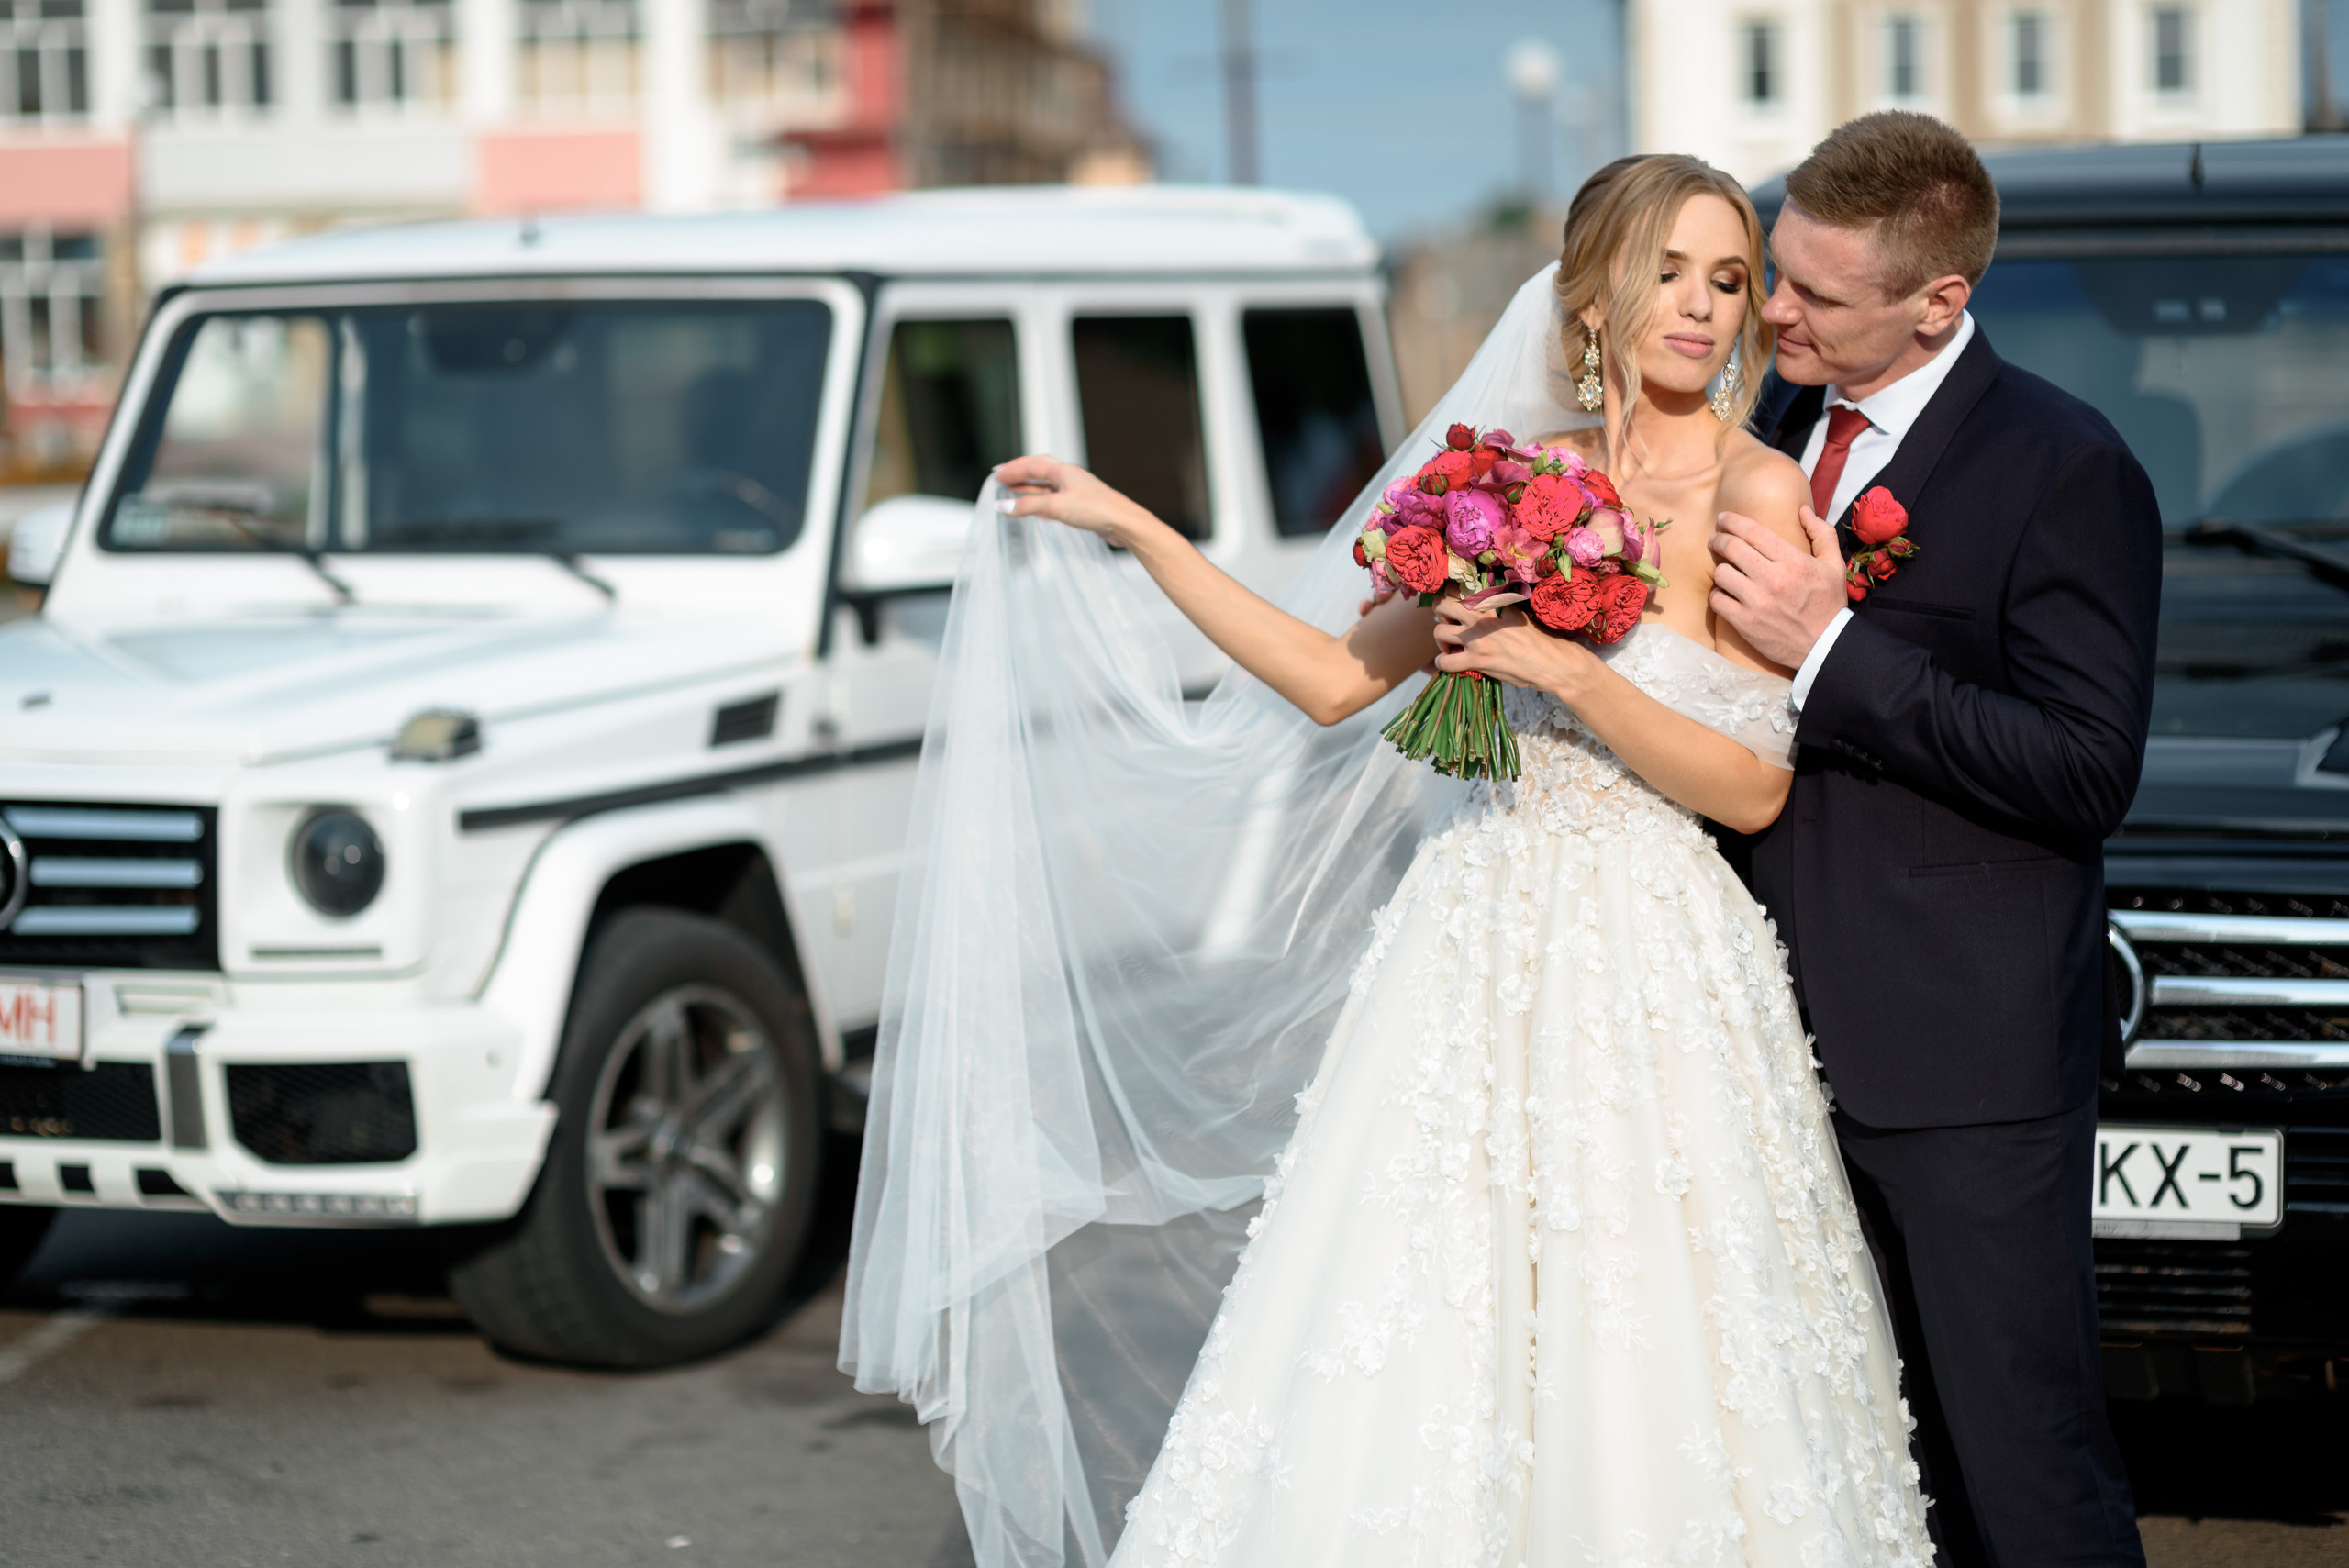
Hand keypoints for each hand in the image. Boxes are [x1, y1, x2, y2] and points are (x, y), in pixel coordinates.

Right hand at [992, 455, 1163, 548]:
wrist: (1124, 523)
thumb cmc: (1096, 510)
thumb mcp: (1055, 507)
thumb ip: (1027, 506)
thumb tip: (1003, 506)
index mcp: (1063, 471)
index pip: (1031, 465)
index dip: (1012, 470)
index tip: (996, 474)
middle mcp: (1069, 477)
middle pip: (1039, 470)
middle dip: (1019, 473)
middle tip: (1002, 476)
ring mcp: (1076, 491)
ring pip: (1046, 486)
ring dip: (1029, 487)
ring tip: (1013, 490)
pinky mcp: (1081, 505)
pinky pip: (1055, 499)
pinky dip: (1041, 501)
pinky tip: (1036, 508)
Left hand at [1430, 598, 1595, 695]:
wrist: (1550, 662)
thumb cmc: (1540, 639)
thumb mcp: (1521, 613)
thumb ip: (1503, 605)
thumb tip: (1494, 595)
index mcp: (1493, 604)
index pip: (1462, 589)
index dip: (1451, 593)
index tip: (1452, 598)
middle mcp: (1481, 618)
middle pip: (1443, 605)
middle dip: (1440, 612)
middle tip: (1448, 620)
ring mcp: (1477, 640)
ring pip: (1439, 632)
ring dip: (1440, 639)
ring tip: (1449, 644)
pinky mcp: (1477, 660)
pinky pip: (1446, 661)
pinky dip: (1443, 663)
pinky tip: (1450, 662)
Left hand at [1708, 506, 1845, 667]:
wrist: (1825, 646)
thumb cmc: (1828, 604)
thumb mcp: (1834, 565)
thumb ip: (1821, 533)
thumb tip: (1802, 510)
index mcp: (1793, 561)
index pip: (1753, 532)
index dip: (1732, 521)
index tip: (1723, 518)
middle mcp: (1772, 579)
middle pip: (1731, 548)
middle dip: (1718, 539)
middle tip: (1715, 539)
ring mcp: (1756, 602)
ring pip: (1721, 573)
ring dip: (1719, 569)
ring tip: (1724, 570)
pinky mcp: (1745, 623)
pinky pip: (1717, 600)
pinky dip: (1717, 595)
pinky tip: (1725, 593)